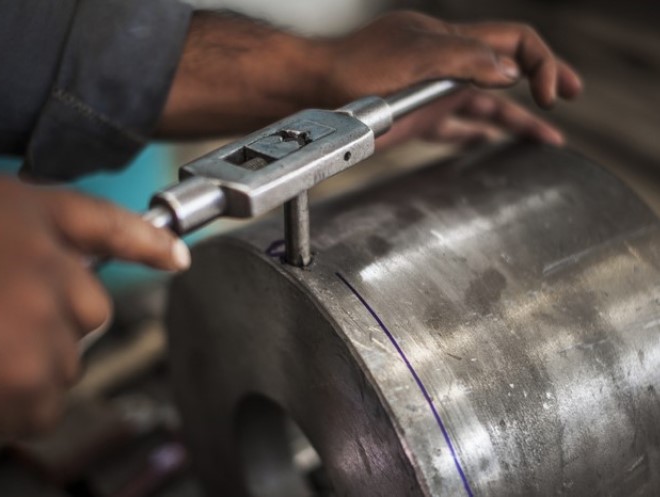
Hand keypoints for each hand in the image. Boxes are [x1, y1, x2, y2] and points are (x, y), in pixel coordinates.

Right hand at [0, 176, 188, 443]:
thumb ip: (30, 239)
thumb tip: (79, 269)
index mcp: (26, 214)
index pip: (108, 224)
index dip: (147, 242)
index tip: (176, 258)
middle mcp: (46, 263)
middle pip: (91, 307)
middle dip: (51, 319)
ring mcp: (41, 322)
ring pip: (66, 359)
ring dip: (26, 363)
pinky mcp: (28, 381)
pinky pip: (45, 403)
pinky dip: (12, 404)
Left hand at [156, 11, 581, 145]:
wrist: (306, 92)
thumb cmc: (347, 72)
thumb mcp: (411, 56)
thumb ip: (462, 58)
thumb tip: (507, 69)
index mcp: (450, 42)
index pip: (514, 42)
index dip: (543, 62)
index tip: (553, 93)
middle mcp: (446, 66)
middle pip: (507, 72)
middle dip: (544, 82)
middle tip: (569, 96)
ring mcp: (430, 94)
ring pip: (485, 104)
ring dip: (516, 118)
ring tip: (545, 136)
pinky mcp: (413, 119)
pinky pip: (454, 126)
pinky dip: (475, 134)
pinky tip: (487, 142)